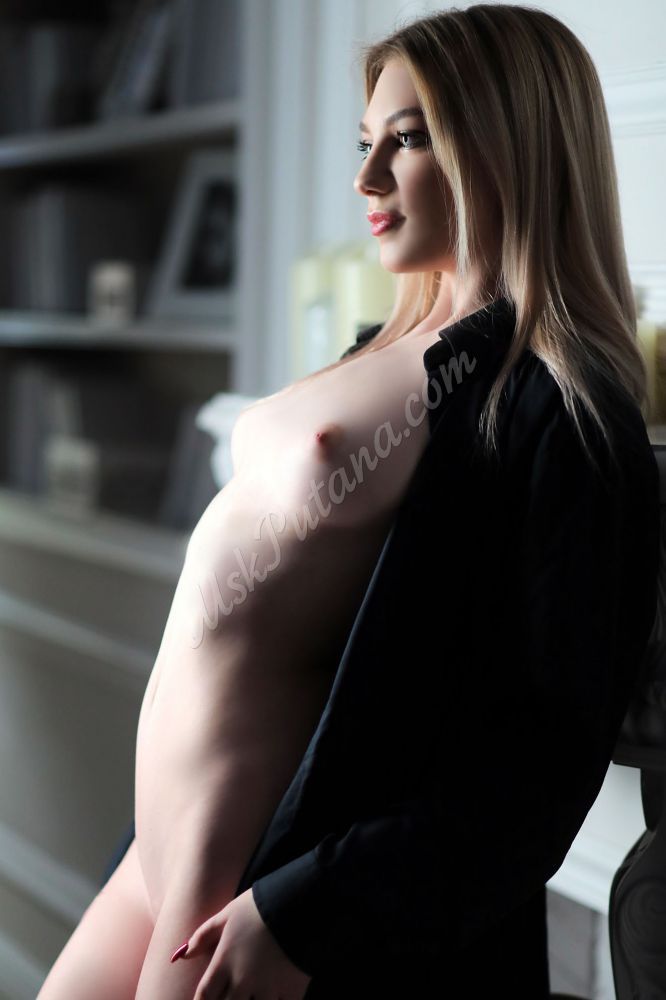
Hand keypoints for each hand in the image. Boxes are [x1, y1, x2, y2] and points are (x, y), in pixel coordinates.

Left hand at [177, 886, 312, 999]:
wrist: (300, 902)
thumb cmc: (258, 906)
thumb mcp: (227, 915)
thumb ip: (202, 936)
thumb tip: (180, 956)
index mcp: (224, 962)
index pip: (204, 996)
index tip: (205, 999)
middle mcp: (242, 980)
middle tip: (230, 992)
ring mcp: (266, 989)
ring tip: (250, 994)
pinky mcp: (290, 992)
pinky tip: (274, 996)